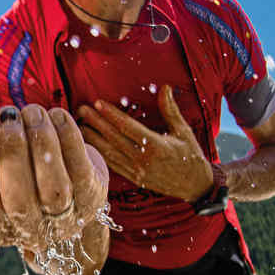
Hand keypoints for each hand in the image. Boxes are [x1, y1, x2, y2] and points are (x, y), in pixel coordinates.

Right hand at [0, 104, 107, 255]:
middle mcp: (34, 231)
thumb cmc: (24, 188)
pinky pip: (80, 166)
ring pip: (53, 186)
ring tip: (30, 111)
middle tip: (5, 116)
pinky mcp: (93, 194)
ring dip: (40, 141)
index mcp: (2, 229)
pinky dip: (68, 136)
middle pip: (19, 199)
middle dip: (10, 152)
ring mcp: (67, 217)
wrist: (76, 204)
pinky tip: (56, 114)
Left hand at [77, 84, 212, 201]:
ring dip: (93, 138)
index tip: (97, 103)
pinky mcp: (133, 178)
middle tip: (80, 110)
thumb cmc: (191, 156)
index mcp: (155, 146)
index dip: (111, 114)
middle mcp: (143, 160)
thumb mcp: (183, 131)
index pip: (127, 127)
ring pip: (109, 153)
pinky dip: (99, 154)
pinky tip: (88, 146)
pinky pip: (112, 164)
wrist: (195, 186)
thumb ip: (171, 110)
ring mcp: (136, 171)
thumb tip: (165, 88)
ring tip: (78, 126)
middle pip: (113, 138)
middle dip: (96, 123)